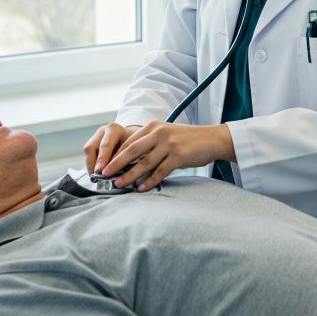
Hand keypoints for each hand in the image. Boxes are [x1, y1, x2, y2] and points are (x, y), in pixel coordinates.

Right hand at [83, 122, 142, 177]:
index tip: (99, 171)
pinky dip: (91, 166)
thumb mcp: (135, 148)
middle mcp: (103, 131)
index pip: (105, 145)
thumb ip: (127, 158)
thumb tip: (117, 173)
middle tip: (96, 177)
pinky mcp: (93, 143)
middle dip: (93, 164)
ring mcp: (96, 136)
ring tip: (96, 178)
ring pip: (87, 152)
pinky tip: (97, 174)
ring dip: (90, 166)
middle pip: (91, 148)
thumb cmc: (136, 143)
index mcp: (114, 129)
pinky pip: (88, 155)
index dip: (102, 159)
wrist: (134, 136)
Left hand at [101, 122, 234, 191]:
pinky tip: (141, 189)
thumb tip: (129, 162)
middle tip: (104, 175)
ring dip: (130, 176)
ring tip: (119, 185)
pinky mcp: (178, 156)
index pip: (129, 142)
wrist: (212, 139)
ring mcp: (169, 144)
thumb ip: (150, 144)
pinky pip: (160, 171)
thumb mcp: (167, 135)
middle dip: (116, 164)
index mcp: (154, 126)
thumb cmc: (187, 140)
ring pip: (144, 163)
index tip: (105, 166)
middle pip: (132, 151)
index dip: (115, 154)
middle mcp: (159, 133)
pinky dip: (149, 181)